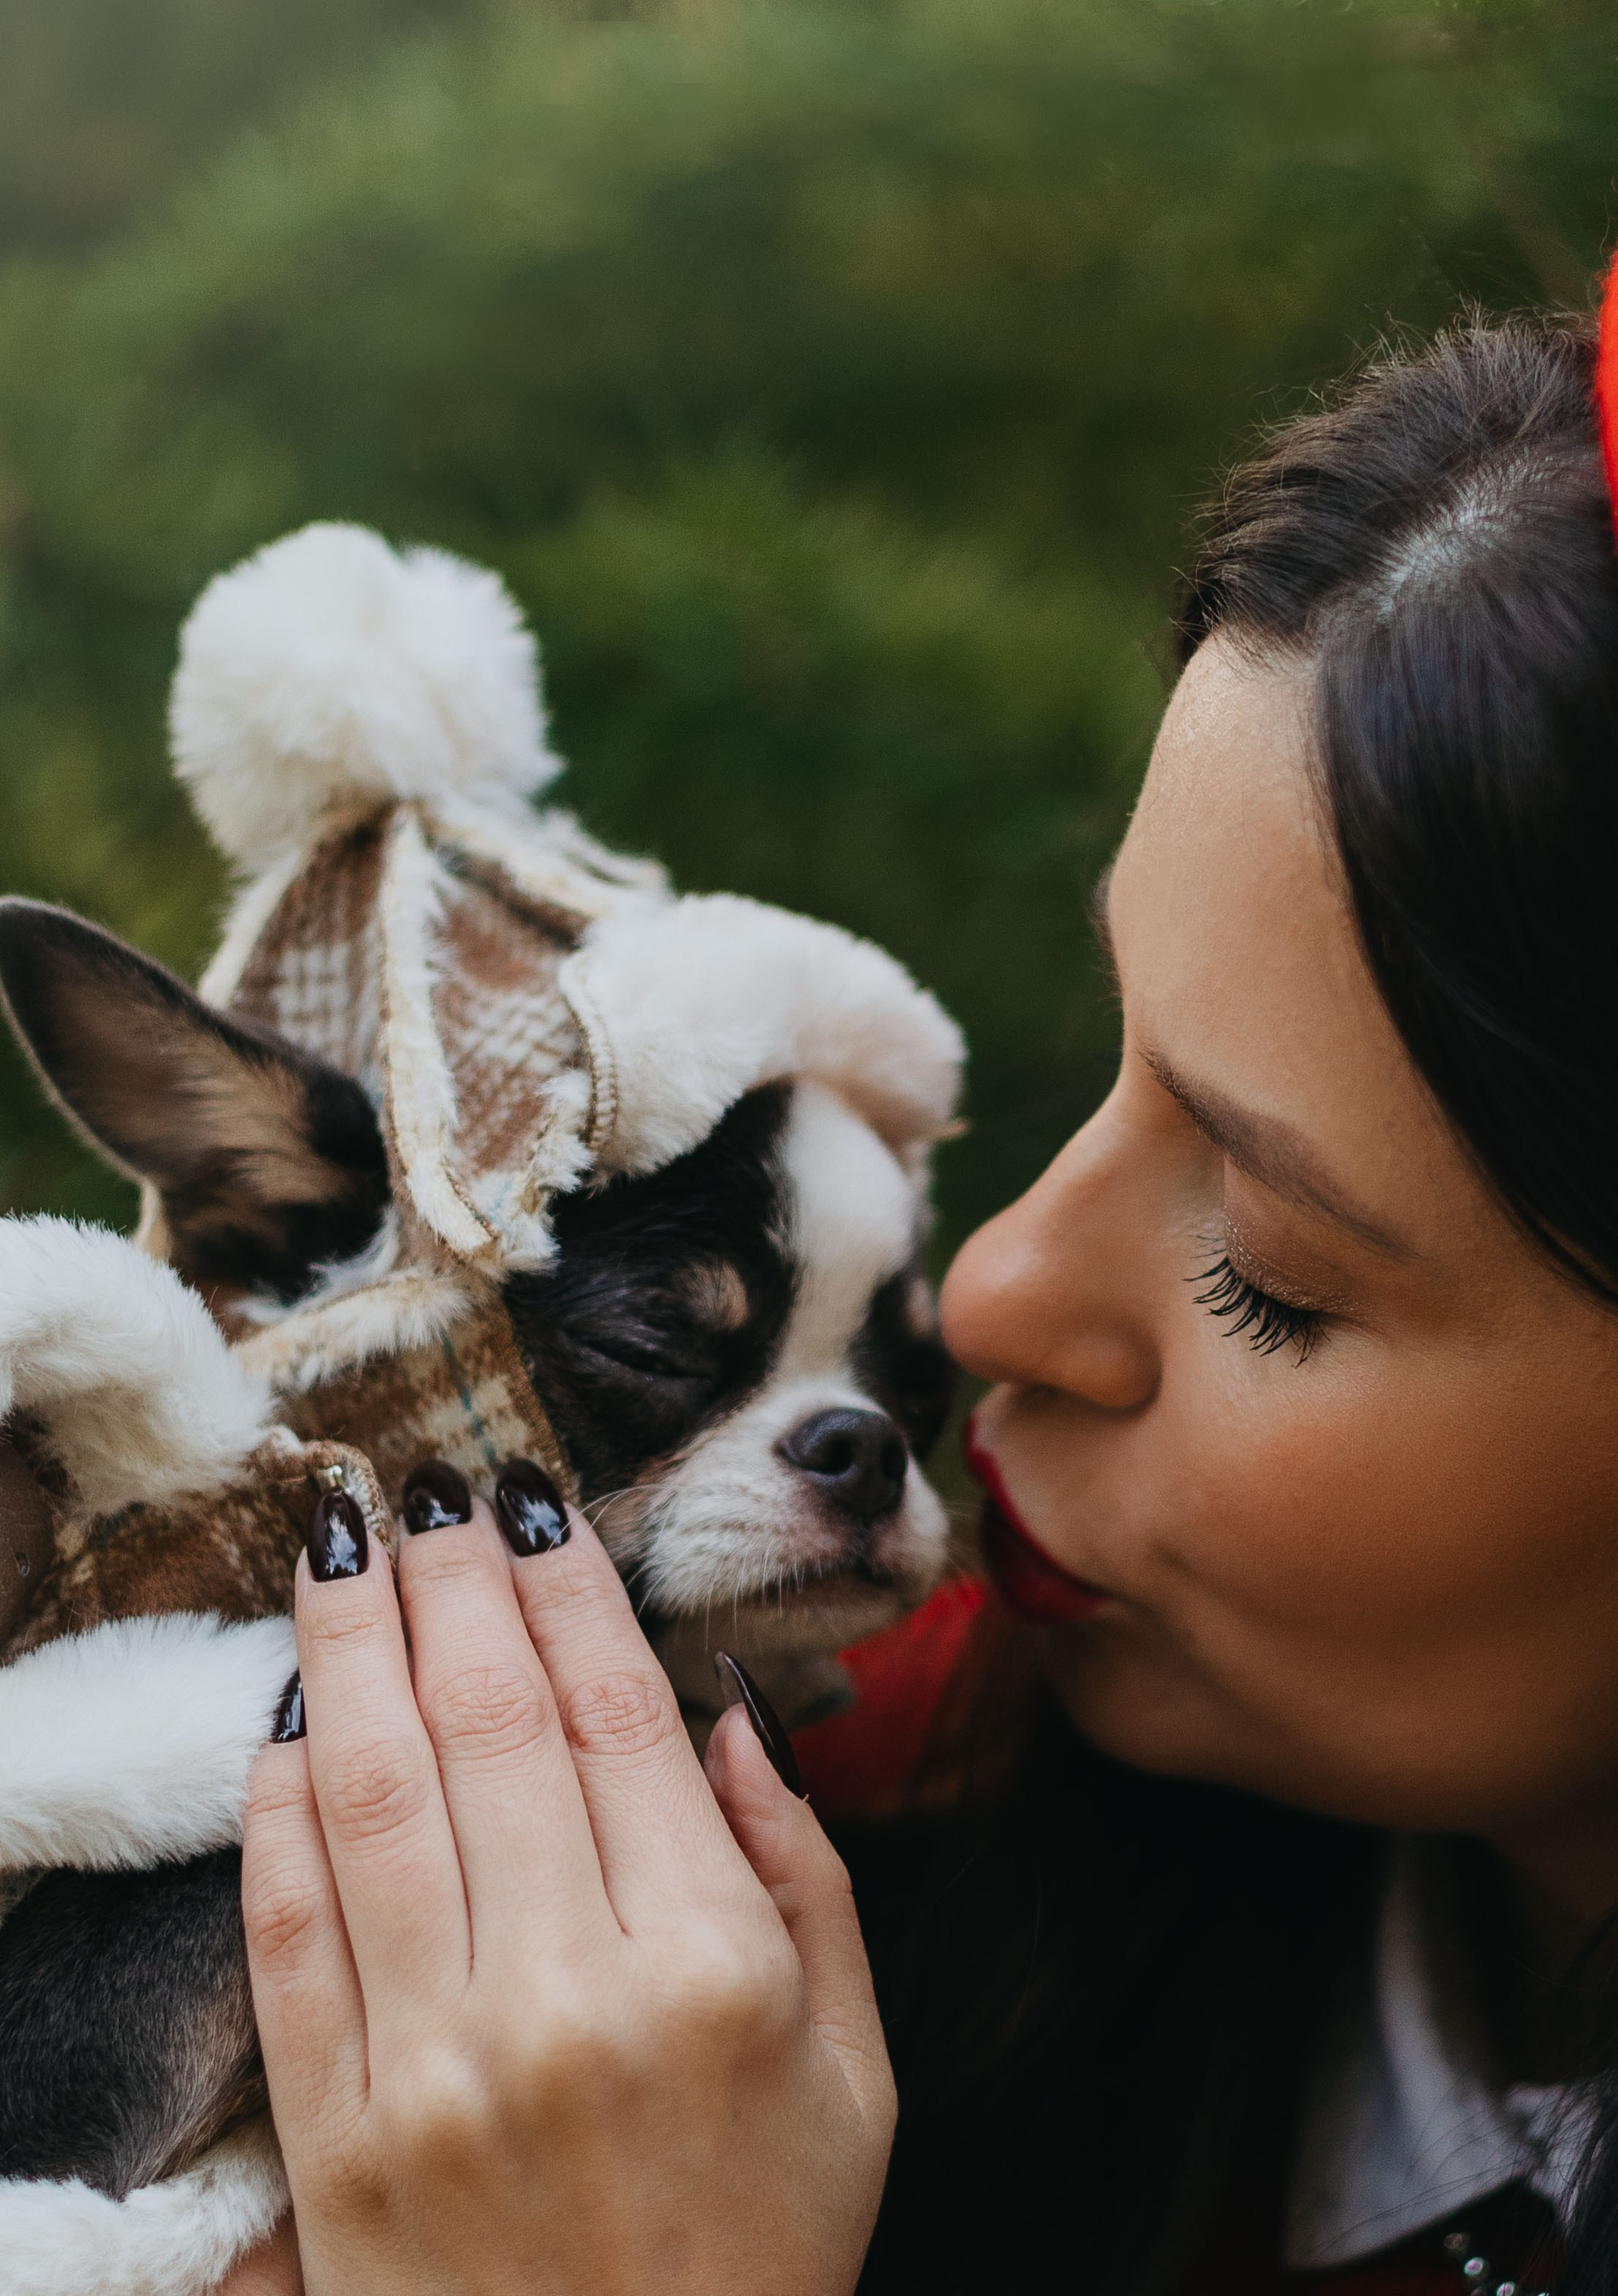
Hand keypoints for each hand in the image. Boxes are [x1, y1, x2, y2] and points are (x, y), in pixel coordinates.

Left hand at [239, 1462, 894, 2295]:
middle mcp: (564, 1994)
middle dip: (450, 1578)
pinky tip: (285, 1713)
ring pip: (374, 1791)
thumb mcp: (857, 2071)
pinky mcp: (334, 2130)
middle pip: (488, 1721)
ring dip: (349, 1643)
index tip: (533, 1504)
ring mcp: (432, 2062)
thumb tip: (729, 1715)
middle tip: (429, 1482)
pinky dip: (274, 1804)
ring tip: (341, 1542)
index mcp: (708, 1967)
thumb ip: (809, 1877)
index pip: (615, 1714)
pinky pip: (288, 1927)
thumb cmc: (761, 2254)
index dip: (568, 1590)